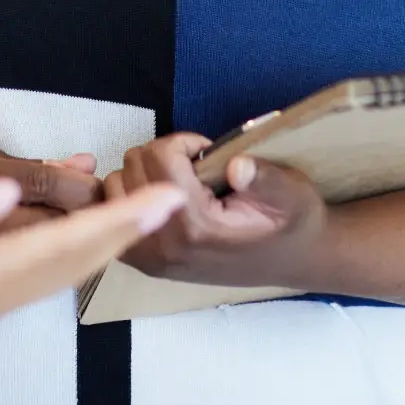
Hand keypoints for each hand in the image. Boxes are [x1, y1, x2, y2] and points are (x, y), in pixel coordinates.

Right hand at [0, 175, 188, 361]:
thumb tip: (5, 189)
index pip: (72, 242)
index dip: (120, 219)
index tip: (161, 200)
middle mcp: (4, 291)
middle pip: (81, 258)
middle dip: (128, 229)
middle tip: (170, 201)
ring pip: (68, 270)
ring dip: (107, 242)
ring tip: (139, 218)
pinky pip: (49, 275)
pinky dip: (78, 254)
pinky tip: (84, 244)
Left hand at [102, 135, 326, 287]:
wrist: (294, 259)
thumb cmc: (291, 221)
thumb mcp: (290, 192)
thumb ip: (262, 177)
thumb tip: (236, 165)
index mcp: (196, 227)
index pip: (159, 156)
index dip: (185, 142)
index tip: (209, 152)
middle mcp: (164, 246)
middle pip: (132, 165)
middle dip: (162, 155)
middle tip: (195, 167)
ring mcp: (149, 257)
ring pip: (114, 186)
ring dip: (143, 173)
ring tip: (179, 180)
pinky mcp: (143, 261)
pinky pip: (111, 214)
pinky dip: (127, 196)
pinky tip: (158, 196)